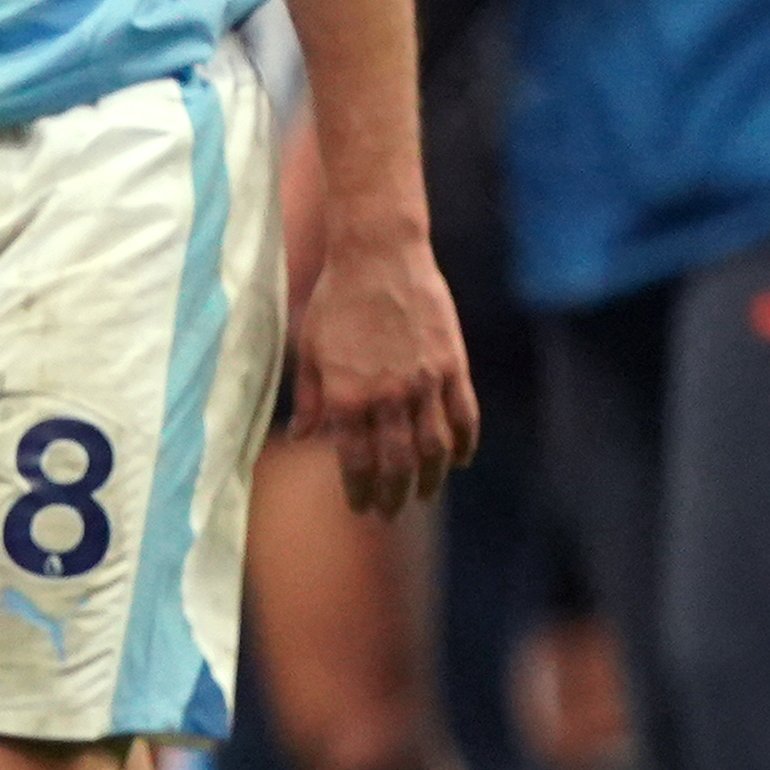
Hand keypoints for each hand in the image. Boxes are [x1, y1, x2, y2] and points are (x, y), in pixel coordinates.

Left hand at [286, 216, 479, 514]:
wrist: (379, 255)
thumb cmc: (335, 300)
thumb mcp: (310, 348)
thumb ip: (312, 398)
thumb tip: (304, 438)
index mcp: (347, 395)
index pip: (355, 461)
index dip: (360, 490)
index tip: (361, 507)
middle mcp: (386, 395)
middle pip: (396, 464)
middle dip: (393, 496)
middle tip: (390, 513)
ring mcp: (424, 381)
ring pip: (434, 449)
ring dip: (430, 479)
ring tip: (424, 494)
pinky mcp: (452, 365)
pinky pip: (464, 416)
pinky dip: (465, 443)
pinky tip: (459, 460)